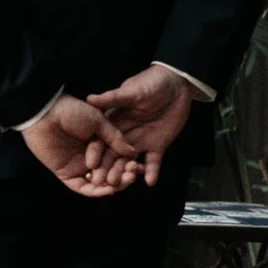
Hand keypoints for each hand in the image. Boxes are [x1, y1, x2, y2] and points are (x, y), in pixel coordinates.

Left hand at [20, 94, 139, 196]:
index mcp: (98, 142)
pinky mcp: (66, 175)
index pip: (116, 158)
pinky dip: (96, 191)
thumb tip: (132, 152)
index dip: (128, 163)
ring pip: (99, 183)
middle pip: (110, 172)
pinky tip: (109, 189)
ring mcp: (78, 166)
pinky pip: (83, 188)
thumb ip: (114, 137)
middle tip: (132, 174)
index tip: (139, 165)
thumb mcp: (98, 120)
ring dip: (113, 185)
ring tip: (125, 181)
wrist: (45, 113)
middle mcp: (89, 157)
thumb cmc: (70, 111)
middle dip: (123, 175)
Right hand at [85, 66, 196, 186]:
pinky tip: (149, 181)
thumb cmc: (151, 83)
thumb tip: (90, 98)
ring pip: (129, 161)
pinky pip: (153, 162)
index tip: (90, 164)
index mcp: (114, 121)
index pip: (101, 139)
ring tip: (121, 184)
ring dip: (124, 173)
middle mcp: (124, 135)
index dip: (95, 151)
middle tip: (101, 183)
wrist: (177, 85)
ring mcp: (141, 142)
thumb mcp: (132, 90)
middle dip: (106, 168)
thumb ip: (113, 98)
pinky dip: (151, 172)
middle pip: (112, 155)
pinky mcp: (158, 146)